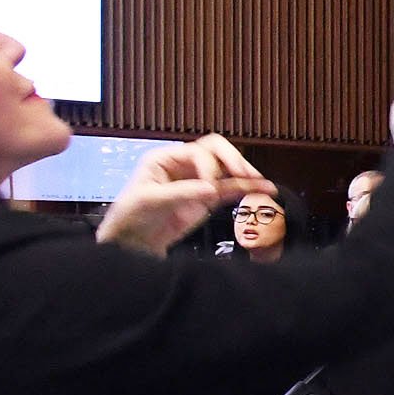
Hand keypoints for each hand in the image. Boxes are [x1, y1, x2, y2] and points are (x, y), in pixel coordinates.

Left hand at [94, 135, 267, 253]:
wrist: (132, 242)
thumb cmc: (130, 216)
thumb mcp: (150, 201)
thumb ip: (181, 193)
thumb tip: (211, 188)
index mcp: (165, 159)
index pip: (197, 151)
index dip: (208, 167)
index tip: (209, 186)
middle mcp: (184, 166)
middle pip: (217, 153)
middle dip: (233, 161)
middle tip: (245, 173)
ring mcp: (198, 182)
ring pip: (228, 171)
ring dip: (246, 175)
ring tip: (262, 182)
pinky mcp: (207, 199)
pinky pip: (231, 190)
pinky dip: (247, 190)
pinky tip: (263, 189)